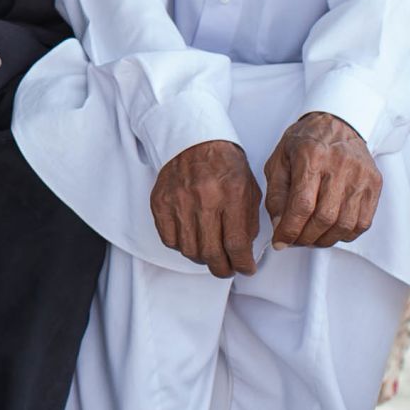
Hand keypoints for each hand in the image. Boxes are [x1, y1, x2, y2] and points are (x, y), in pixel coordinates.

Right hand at [149, 139, 263, 278]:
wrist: (195, 141)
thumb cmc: (224, 164)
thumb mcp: (249, 189)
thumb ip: (249, 222)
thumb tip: (245, 252)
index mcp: (231, 194)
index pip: (236, 244)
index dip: (243, 264)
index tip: (247, 268)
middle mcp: (204, 198)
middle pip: (211, 253)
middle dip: (223, 269)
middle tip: (228, 269)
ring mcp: (179, 201)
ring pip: (189, 250)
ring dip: (203, 259)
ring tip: (211, 254)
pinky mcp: (161, 203)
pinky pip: (169, 240)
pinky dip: (182, 246)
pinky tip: (193, 239)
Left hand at [262, 112, 383, 249]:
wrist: (338, 122)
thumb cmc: (306, 141)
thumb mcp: (279, 160)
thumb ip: (276, 195)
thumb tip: (280, 227)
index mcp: (312, 156)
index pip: (302, 204)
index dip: (290, 229)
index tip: (281, 241)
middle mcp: (340, 165)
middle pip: (324, 218)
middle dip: (306, 238)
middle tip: (295, 240)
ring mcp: (361, 175)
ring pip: (345, 224)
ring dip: (325, 239)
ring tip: (312, 237)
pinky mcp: (375, 184)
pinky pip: (362, 222)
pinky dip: (345, 234)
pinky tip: (331, 229)